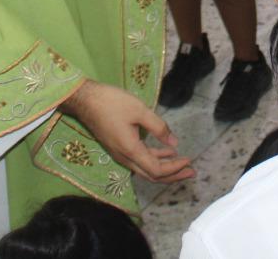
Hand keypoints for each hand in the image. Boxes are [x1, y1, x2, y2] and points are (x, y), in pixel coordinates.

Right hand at [61, 80, 193, 184]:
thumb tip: (174, 144)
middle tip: (192, 171)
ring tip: (183, 164)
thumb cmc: (113, 103)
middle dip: (173, 176)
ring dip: (164, 169)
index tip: (189, 160)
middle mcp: (124, 158)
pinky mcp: (118, 148)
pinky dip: (154, 160)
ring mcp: (120, 155)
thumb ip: (159, 127)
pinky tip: (165, 152)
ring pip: (145, 170)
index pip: (156, 170)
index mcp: (131, 150)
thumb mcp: (140, 111)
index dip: (174, 168)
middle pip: (151, 176)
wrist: (85, 101)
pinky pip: (139, 161)